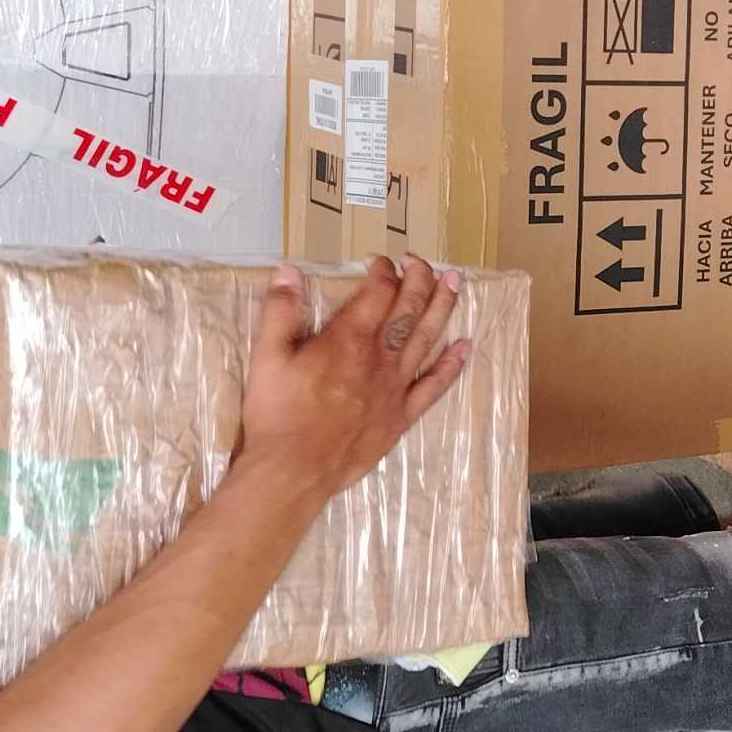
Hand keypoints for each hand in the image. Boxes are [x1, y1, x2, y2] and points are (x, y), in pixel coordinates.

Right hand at [235, 257, 467, 508]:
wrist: (294, 471)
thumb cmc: (278, 414)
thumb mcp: (267, 356)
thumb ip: (280, 311)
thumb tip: (289, 271)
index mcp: (348, 340)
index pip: (377, 292)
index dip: (382, 271)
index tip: (380, 261)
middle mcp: (379, 359)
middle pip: (408, 309)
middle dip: (419, 279)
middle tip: (423, 261)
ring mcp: (394, 388)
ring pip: (426, 339)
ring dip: (443, 307)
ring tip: (455, 283)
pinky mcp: (400, 417)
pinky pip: (433, 387)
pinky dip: (450, 365)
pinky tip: (464, 347)